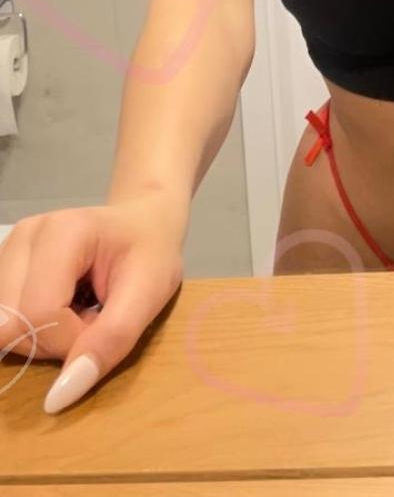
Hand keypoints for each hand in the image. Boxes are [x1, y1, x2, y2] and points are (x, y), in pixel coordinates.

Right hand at [0, 193, 185, 413]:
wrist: (143, 223)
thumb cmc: (151, 254)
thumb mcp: (149, 295)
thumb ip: (110, 341)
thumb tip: (58, 398)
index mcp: (63, 231)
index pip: (40, 312)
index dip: (72, 339)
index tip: (104, 322)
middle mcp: (26, 234)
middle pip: (11, 323)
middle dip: (53, 340)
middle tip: (91, 317)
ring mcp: (10, 247)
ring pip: (2, 325)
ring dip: (40, 336)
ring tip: (76, 310)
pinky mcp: (4, 264)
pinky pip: (4, 319)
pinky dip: (31, 328)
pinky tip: (59, 307)